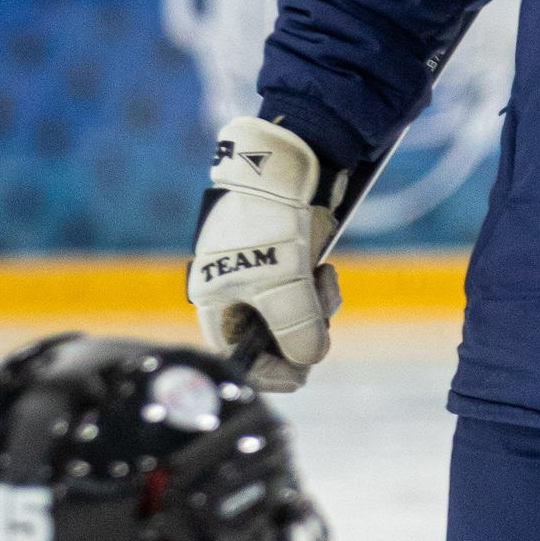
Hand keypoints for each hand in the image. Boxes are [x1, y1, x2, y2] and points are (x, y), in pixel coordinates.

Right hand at [187, 117, 344, 391]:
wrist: (286, 170)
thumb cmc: (271, 225)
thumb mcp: (285, 285)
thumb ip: (297, 330)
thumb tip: (311, 358)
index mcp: (216, 304)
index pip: (239, 360)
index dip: (272, 370)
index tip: (303, 366)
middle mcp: (235, 297)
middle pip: (273, 344)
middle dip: (302, 332)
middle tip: (317, 314)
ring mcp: (263, 282)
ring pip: (297, 322)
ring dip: (317, 309)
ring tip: (321, 281)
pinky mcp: (287, 269)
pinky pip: (308, 299)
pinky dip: (320, 291)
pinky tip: (323, 271)